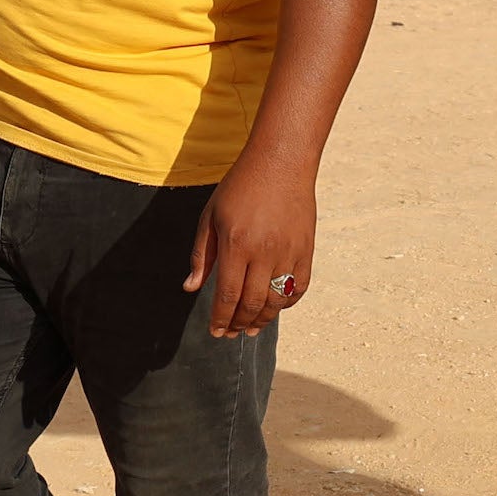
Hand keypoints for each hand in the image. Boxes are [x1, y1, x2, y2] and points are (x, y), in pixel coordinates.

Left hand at [184, 148, 314, 338]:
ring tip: (251, 327)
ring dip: (262, 319)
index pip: (227, 295)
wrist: (281, 162)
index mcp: (236, 245)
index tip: (216, 332)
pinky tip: (275, 307)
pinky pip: (298, 287)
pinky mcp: (306, 249)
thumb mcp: (211, 216)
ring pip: (276, 301)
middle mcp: (264, 252)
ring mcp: (288, 252)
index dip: (220, 319)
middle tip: (231, 333)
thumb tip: (191, 288)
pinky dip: (287, 303)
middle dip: (239, 324)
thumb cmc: (240, 186)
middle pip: (252, 304)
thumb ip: (201, 255)